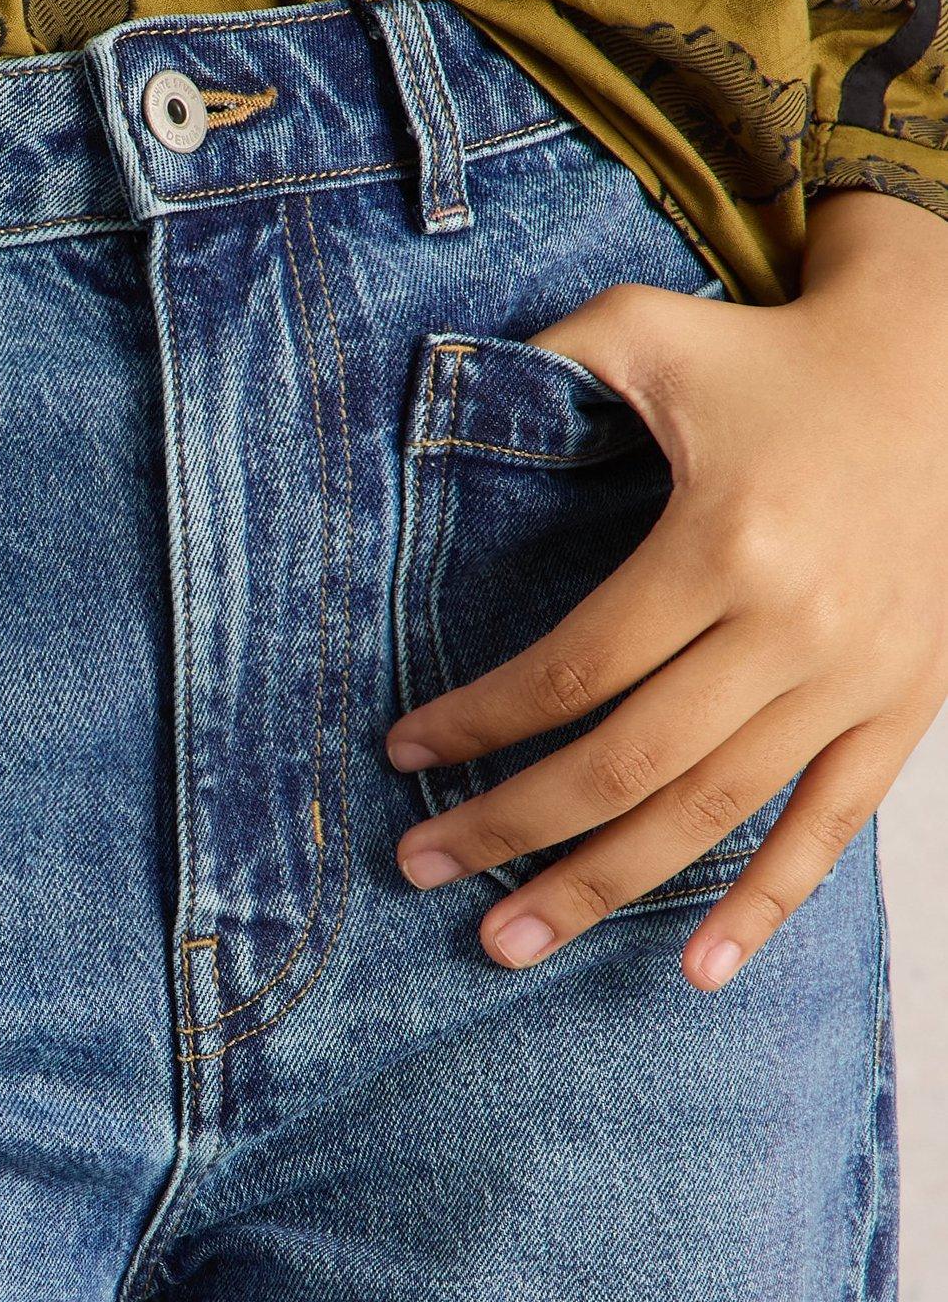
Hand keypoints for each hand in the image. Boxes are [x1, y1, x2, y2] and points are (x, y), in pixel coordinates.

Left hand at [389, 188, 947, 985]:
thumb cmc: (782, 361)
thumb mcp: (659, 331)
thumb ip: (551, 362)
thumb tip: (441, 400)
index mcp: (726, 539)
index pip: (576, 668)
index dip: (480, 722)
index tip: (403, 755)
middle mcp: (794, 624)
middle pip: (627, 763)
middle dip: (511, 826)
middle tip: (418, 868)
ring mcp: (855, 678)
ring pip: (708, 814)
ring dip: (600, 888)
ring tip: (506, 940)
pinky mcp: (904, 709)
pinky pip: (830, 829)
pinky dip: (764, 906)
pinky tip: (696, 970)